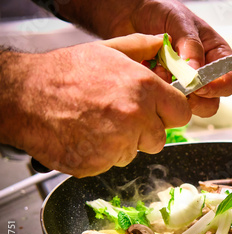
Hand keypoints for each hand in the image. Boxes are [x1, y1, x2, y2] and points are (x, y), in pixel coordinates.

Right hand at [0, 34, 190, 176]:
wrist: (24, 97)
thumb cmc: (63, 73)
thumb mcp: (107, 50)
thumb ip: (141, 48)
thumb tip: (162, 45)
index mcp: (144, 89)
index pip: (182, 113)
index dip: (170, 112)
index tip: (161, 111)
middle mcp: (135, 117)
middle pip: (160, 137)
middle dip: (146, 130)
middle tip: (121, 116)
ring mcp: (117, 144)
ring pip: (136, 151)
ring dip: (123, 143)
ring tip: (98, 123)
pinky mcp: (99, 163)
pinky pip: (113, 162)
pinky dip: (103, 154)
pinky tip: (87, 135)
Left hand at [57, 0, 231, 117]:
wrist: (133, 14)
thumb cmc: (162, 13)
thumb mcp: (180, 22)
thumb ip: (191, 46)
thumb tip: (196, 72)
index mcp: (216, 56)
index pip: (228, 81)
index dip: (217, 87)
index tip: (199, 85)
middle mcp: (204, 74)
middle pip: (211, 102)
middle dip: (195, 98)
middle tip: (179, 86)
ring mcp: (185, 84)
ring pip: (190, 107)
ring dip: (175, 96)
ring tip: (161, 74)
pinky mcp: (167, 90)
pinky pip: (168, 102)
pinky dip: (159, 92)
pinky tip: (150, 73)